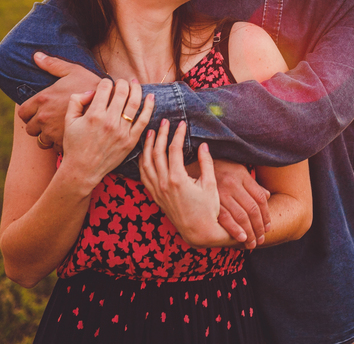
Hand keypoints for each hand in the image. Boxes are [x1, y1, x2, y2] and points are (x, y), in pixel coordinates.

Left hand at [18, 53, 101, 149]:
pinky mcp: (64, 142)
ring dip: (48, 137)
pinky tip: (68, 138)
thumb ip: (53, 64)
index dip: (29, 114)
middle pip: (30, 129)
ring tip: (59, 131)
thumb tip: (36, 55)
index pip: (23, 113)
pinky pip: (54, 148)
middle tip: (49, 122)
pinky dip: (60, 145)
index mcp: (43, 99)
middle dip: (38, 127)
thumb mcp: (73, 71)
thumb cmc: (91, 84)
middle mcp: (44, 117)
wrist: (111, 104)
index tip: (38, 113)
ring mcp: (53, 131)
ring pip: (41, 141)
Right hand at [60, 78, 153, 188]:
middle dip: (122, 83)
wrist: (82, 170)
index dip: (106, 82)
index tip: (106, 84)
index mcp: (94, 115)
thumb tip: (92, 91)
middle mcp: (109, 121)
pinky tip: (151, 96)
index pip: (105, 88)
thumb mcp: (68, 121)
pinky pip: (144, 120)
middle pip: (122, 92)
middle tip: (122, 82)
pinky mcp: (130, 140)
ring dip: (136, 89)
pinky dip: (149, 106)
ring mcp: (122, 131)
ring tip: (135, 84)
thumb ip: (76, 101)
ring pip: (134, 103)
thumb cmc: (74, 145)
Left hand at [140, 120, 230, 248]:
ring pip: (146, 163)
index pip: (174, 150)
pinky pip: (143, 176)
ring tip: (150, 132)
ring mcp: (157, 191)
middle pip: (157, 153)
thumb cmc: (208, 209)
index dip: (177, 134)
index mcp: (178, 179)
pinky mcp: (155, 196)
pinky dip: (142, 162)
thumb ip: (206, 163)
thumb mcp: (211, 185)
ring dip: (147, 146)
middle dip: (160, 135)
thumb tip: (204, 145)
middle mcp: (164, 184)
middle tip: (163, 122)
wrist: (198, 232)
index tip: (181, 123)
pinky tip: (145, 153)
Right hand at [214, 160, 270, 248]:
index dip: (266, 214)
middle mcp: (232, 183)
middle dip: (258, 226)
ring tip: (252, 243)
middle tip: (262, 238)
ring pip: (241, 216)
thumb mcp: (237, 169)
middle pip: (252, 209)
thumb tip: (267, 195)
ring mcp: (221, 193)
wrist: (192, 163)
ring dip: (248, 232)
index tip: (268, 226)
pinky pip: (225, 219)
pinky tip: (240, 238)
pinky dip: (234, 230)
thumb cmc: (218, 168)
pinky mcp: (209, 201)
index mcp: (241, 175)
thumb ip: (252, 183)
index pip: (260, 198)